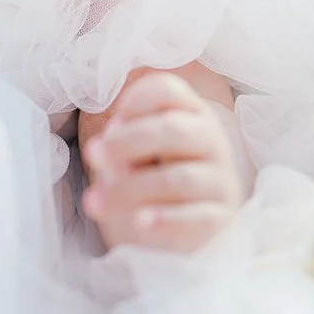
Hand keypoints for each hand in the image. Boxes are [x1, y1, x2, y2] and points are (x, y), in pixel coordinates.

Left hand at [80, 71, 244, 254]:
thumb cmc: (161, 174)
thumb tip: (106, 152)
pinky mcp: (220, 219)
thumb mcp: (143, 152)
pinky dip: (166, 220)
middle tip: (93, 155)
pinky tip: (140, 222)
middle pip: (173, 130)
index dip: (135, 102)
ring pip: (178, 179)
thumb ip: (126, 146)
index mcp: (191, 114)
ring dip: (130, 188)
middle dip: (127, 142)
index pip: (168, 91)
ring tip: (94, 201)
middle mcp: (211, 141)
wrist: (197, 222)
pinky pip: (196, 218)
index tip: (110, 125)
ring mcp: (219, 181)